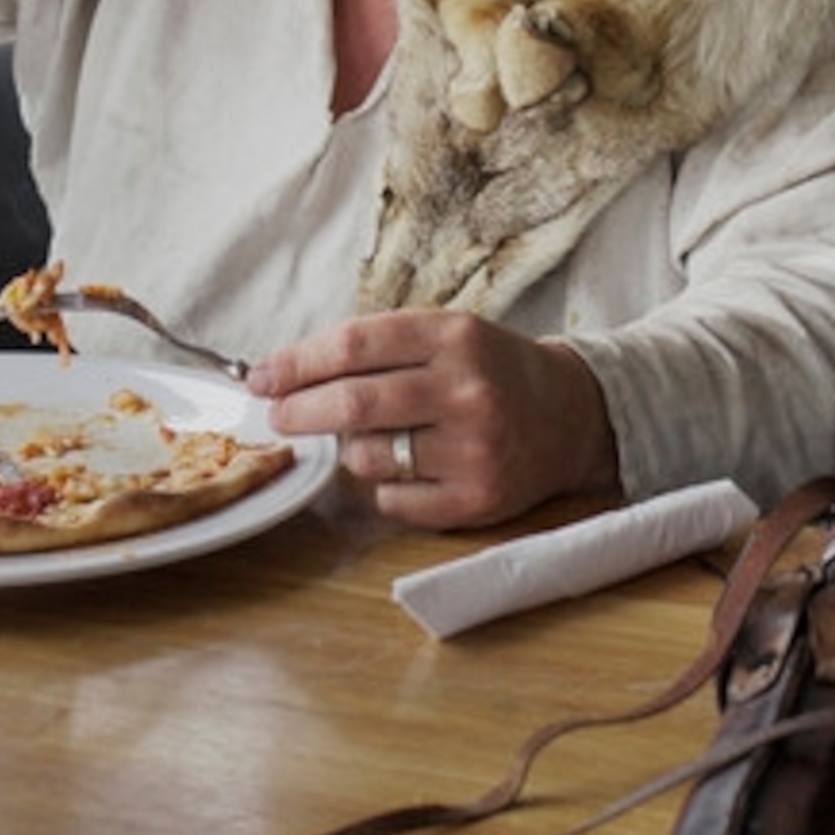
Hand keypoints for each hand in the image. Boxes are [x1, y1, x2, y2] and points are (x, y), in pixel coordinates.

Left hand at [249, 312, 620, 527]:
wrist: (572, 417)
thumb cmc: (492, 371)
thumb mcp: (447, 335)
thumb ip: (377, 348)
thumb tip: (287, 374)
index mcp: (455, 337)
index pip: (354, 346)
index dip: (296, 362)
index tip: (262, 376)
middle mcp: (466, 391)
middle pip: (352, 404)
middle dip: (298, 411)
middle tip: (277, 415)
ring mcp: (473, 450)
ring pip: (368, 456)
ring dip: (350, 450)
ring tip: (373, 438)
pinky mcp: (476, 499)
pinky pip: (393, 500)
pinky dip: (383, 486)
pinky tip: (408, 467)